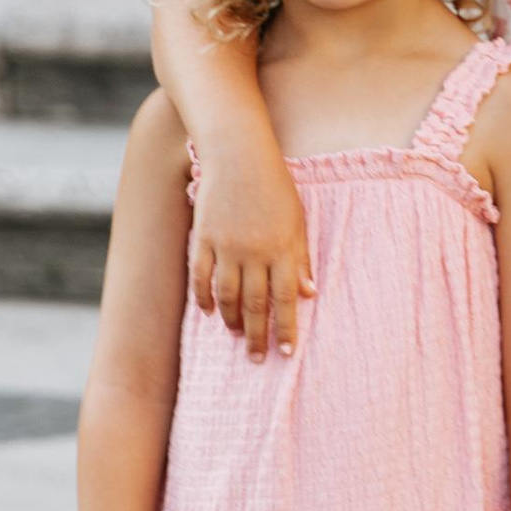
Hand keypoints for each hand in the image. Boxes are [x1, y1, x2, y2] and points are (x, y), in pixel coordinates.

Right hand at [190, 140, 313, 358]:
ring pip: (226, 296)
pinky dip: (204, 298)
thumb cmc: (275, 184)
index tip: (287, 352)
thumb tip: (309, 293)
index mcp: (282, 247)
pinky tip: (209, 312)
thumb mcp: (297, 219)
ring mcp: (226, 246)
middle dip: (258, 336)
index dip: (286, 328)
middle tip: (258, 359)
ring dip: (231, 321)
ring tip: (237, 335)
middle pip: (255, 304)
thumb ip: (300, 257)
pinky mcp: (203, 238)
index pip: (286, 299)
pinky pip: (201, 277)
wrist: (238, 152)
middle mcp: (254, 252)